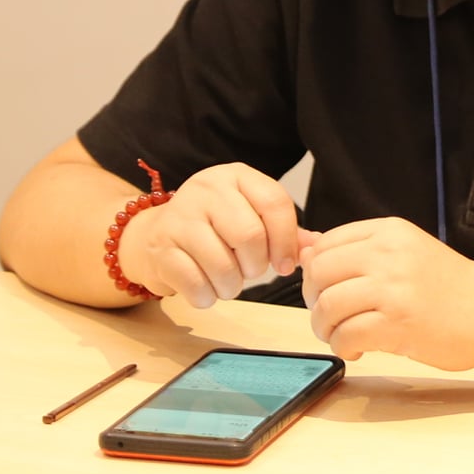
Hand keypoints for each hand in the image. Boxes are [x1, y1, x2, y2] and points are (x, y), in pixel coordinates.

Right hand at [115, 163, 300, 309]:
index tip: (285, 264)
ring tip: (227, 282)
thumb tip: (318, 247)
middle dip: (256, 266)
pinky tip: (205, 288)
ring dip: (231, 286)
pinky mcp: (160, 248)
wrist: (155, 236)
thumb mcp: (249, 215)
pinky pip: (195, 283)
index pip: (275, 202)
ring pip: (222, 264)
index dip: (286, 240)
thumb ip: (285, 231)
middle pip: (249, 235)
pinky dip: (207, 296)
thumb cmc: (213, 228)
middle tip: (250, 272)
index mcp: (236, 176)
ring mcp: (179, 217)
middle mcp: (206, 189)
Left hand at [299, 217, 473, 373]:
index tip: (325, 291)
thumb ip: (359, 251)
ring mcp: (394, 288)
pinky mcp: (399, 323)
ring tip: (342, 335)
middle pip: (319, 272)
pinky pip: (346, 335)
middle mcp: (389, 253)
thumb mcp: (405, 253)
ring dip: (324, 327)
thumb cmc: (449, 287)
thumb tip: (303, 250)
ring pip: (328, 305)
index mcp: (389, 231)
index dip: (315, 271)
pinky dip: (343, 347)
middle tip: (329, 317)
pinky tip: (359, 349)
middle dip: (313, 300)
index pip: (325, 242)